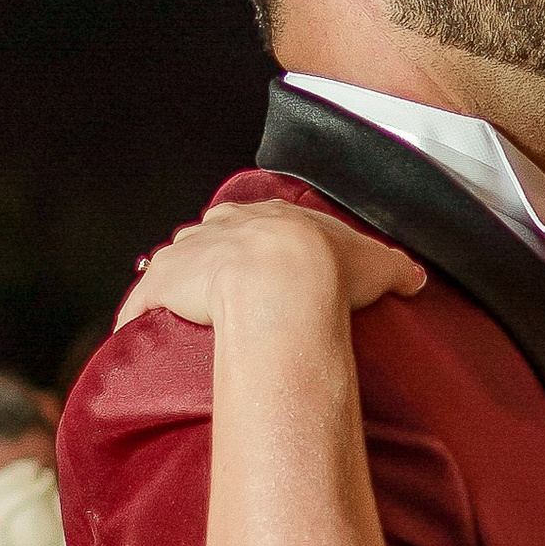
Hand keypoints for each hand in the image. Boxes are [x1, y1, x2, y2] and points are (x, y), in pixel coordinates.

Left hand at [118, 202, 425, 330]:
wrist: (284, 280)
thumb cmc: (327, 268)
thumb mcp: (374, 261)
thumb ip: (392, 267)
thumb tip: (413, 276)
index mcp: (268, 216)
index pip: (251, 221)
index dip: (252, 239)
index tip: (251, 254)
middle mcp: (222, 226)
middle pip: (207, 236)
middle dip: (208, 256)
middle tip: (213, 282)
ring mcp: (189, 252)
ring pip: (173, 261)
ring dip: (171, 280)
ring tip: (173, 304)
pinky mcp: (163, 283)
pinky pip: (142, 298)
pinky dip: (135, 313)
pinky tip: (131, 329)